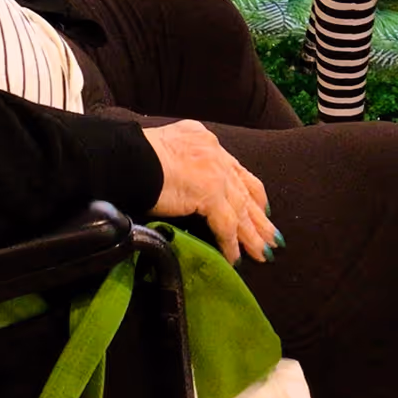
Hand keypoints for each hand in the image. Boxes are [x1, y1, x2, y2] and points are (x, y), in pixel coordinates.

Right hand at [142, 120, 276, 264]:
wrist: (124, 158)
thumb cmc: (132, 158)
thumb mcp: (164, 150)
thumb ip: (181, 161)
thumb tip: (184, 184)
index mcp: (203, 139)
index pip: (235, 169)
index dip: (251, 191)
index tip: (262, 208)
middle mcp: (214, 151)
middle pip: (244, 190)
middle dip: (259, 217)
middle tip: (273, 237)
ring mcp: (214, 171)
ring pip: (241, 209)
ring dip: (252, 235)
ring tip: (263, 253)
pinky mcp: (209, 192)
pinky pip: (226, 225)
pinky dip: (231, 244)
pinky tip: (235, 258)